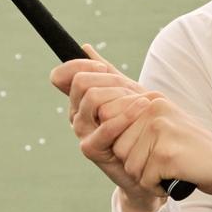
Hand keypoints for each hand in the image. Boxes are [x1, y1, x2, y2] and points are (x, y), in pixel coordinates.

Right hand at [54, 56, 163, 211]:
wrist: (149, 163)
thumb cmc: (137, 126)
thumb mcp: (124, 94)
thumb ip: (107, 73)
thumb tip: (86, 48)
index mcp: (79, 101)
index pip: (63, 75)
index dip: (79, 65)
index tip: (103, 68)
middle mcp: (75, 115)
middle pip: (80, 82)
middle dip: (108, 79)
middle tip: (128, 87)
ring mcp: (81, 132)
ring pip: (91, 98)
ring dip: (119, 94)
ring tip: (141, 99)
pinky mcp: (91, 149)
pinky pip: (105, 125)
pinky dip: (127, 114)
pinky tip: (143, 106)